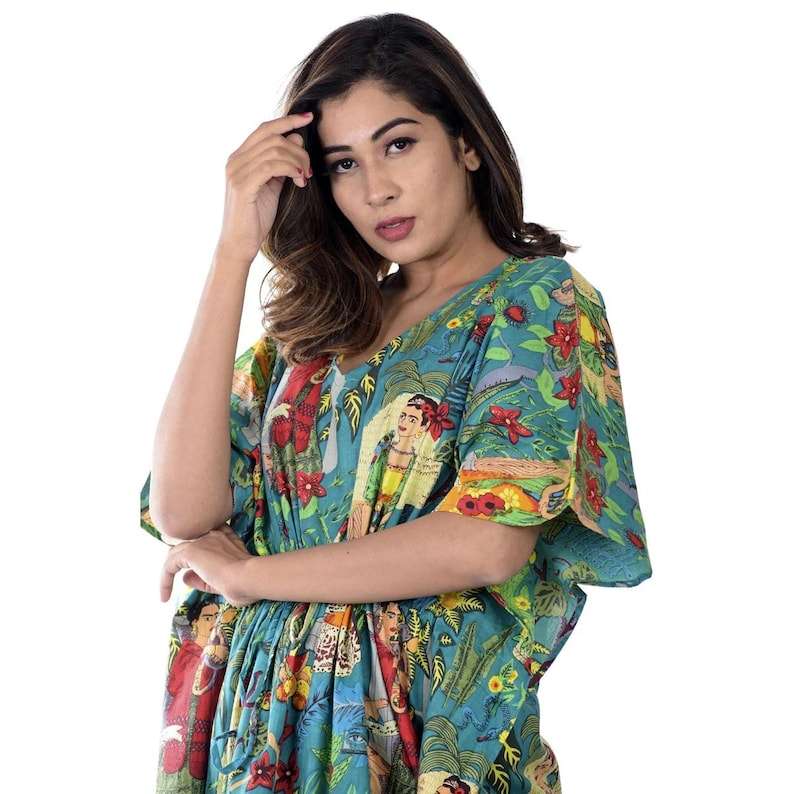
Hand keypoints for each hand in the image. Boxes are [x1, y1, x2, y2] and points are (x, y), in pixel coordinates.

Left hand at [160, 523, 256, 606]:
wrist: (250, 578)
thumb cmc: (247, 583)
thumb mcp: (223, 581)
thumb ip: (203, 578)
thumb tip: (185, 577)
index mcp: (226, 537)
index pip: (205, 538)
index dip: (196, 551)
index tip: (193, 569)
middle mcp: (213, 535)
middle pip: (187, 543)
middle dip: (179, 559)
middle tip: (173, 576)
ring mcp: (201, 541)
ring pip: (176, 553)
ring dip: (169, 572)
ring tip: (165, 592)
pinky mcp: (192, 551)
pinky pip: (169, 564)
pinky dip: (164, 580)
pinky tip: (165, 596)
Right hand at [217, 110, 314, 264]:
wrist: (239, 244)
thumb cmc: (256, 218)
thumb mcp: (272, 186)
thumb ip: (282, 164)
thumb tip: (296, 139)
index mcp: (240, 157)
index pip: (264, 129)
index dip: (287, 121)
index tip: (308, 117)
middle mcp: (235, 160)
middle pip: (273, 136)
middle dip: (298, 149)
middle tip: (309, 169)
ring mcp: (237, 172)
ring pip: (275, 150)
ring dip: (298, 162)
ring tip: (305, 179)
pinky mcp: (243, 185)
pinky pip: (272, 166)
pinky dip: (291, 170)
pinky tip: (299, 182)